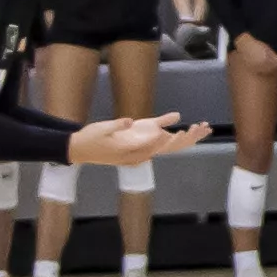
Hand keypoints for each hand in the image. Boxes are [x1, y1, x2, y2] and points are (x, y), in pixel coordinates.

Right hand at [70, 110, 194, 166]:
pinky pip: (151, 146)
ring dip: (176, 141)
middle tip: (196, 131)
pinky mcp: (132, 152)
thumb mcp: (102, 129)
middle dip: (177, 141)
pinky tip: (175, 132)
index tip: (179, 133)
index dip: (165, 139)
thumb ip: (117, 126)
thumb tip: (130, 122)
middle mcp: (133, 154)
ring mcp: (133, 154)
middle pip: (160, 148)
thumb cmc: (90, 138)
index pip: (150, 146)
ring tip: (195, 132)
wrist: (80, 150)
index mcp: (126, 150)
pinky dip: (164, 138)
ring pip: (158, 148)